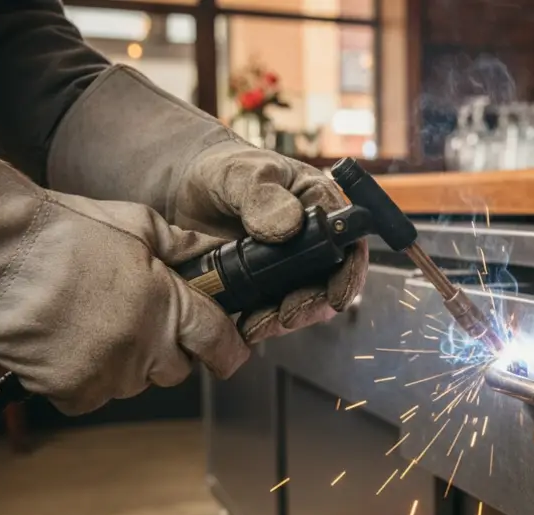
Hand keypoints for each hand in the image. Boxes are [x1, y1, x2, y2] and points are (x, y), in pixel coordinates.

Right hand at [0, 193, 252, 414]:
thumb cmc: (63, 233)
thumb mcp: (136, 224)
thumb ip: (183, 246)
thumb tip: (217, 253)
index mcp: (168, 304)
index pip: (220, 342)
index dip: (228, 349)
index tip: (229, 351)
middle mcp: (145, 345)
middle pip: (178, 370)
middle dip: (166, 350)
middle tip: (134, 318)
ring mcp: (110, 373)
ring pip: (134, 384)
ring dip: (123, 363)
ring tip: (89, 322)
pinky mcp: (74, 392)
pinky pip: (92, 398)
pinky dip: (83, 379)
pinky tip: (65, 344)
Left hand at [168, 142, 369, 341]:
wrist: (183, 189)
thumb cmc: (221, 170)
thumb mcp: (239, 174)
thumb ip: (262, 195)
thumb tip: (290, 225)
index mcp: (320, 204)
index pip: (350, 243)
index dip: (349, 273)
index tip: (334, 296)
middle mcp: (314, 238)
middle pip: (331, 281)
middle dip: (313, 304)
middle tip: (287, 316)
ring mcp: (291, 265)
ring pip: (304, 301)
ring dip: (286, 318)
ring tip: (258, 324)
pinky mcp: (267, 284)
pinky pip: (274, 309)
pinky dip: (263, 321)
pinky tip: (245, 326)